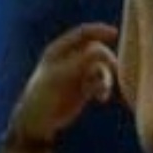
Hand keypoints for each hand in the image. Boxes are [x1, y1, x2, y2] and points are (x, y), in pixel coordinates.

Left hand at [9, 23, 119, 142]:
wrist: (38, 122)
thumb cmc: (44, 96)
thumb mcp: (61, 76)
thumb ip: (81, 61)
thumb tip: (101, 50)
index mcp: (59, 49)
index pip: (84, 33)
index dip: (100, 30)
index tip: (115, 33)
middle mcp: (70, 58)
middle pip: (97, 49)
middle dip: (106, 59)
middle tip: (115, 70)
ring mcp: (78, 72)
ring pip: (101, 67)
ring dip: (106, 77)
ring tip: (103, 92)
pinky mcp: (84, 87)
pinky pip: (101, 81)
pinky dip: (105, 88)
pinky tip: (101, 98)